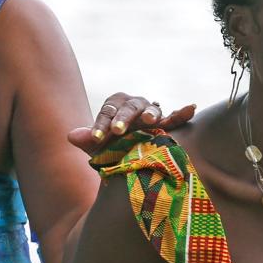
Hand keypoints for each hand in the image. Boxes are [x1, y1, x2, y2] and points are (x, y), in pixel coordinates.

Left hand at [68, 93, 196, 153]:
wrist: (128, 156)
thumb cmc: (112, 149)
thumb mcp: (98, 148)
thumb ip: (87, 140)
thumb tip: (71, 136)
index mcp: (115, 106)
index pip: (108, 111)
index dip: (101, 123)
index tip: (95, 138)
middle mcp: (134, 105)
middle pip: (130, 106)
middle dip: (123, 118)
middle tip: (118, 131)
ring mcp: (151, 113)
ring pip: (152, 109)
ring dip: (150, 113)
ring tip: (150, 121)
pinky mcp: (166, 123)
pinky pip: (175, 117)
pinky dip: (182, 112)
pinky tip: (191, 107)